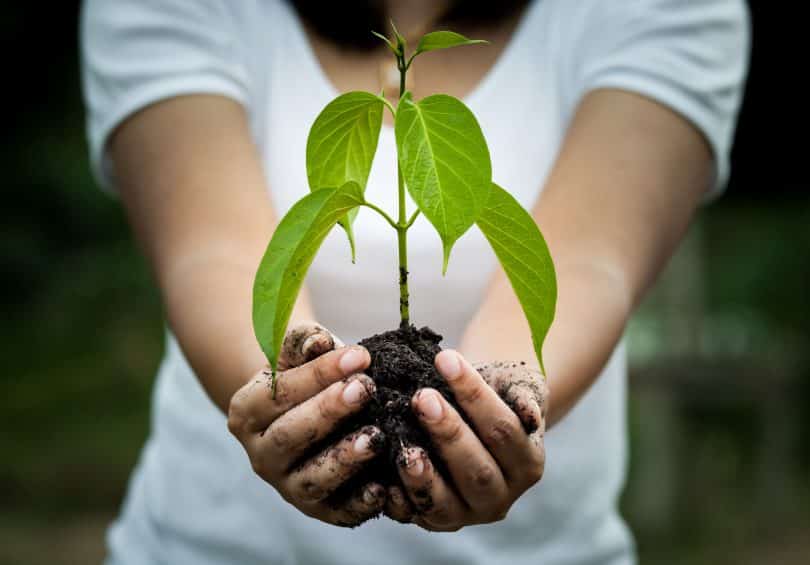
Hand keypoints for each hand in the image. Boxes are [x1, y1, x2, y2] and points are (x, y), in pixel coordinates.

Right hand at [228, 322, 386, 526]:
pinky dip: (359, 503)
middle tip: (366, 388)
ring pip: (311, 479)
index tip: (360, 356)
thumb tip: (320, 342)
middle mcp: (260, 454)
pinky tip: (383, 488)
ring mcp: (286, 486)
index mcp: (247, 412)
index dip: (320, 374)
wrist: (306, 415)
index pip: (280, 393)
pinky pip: (337, 511)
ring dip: (344, 459)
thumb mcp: (298, 354)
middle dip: (330, 411)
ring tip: (376, 436)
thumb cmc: (307, 378)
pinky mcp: (317, 510)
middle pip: (290, 435)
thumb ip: (305, 343)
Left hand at [385, 351, 547, 530]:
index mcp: (528, 462)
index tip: (445, 359)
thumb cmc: (493, 393)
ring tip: (404, 446)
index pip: (503, 429)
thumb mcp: (514, 385)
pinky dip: (398, 501)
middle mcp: (502, 496)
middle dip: (448, 432)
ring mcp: (467, 513)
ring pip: (447, 503)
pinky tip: (382, 480)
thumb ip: (522, 395)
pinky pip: (414, 516)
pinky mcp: (434, 521)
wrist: (472, 416)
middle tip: (421, 397)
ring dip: (423, 475)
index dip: (475, 395)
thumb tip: (528, 412)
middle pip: (477, 469)